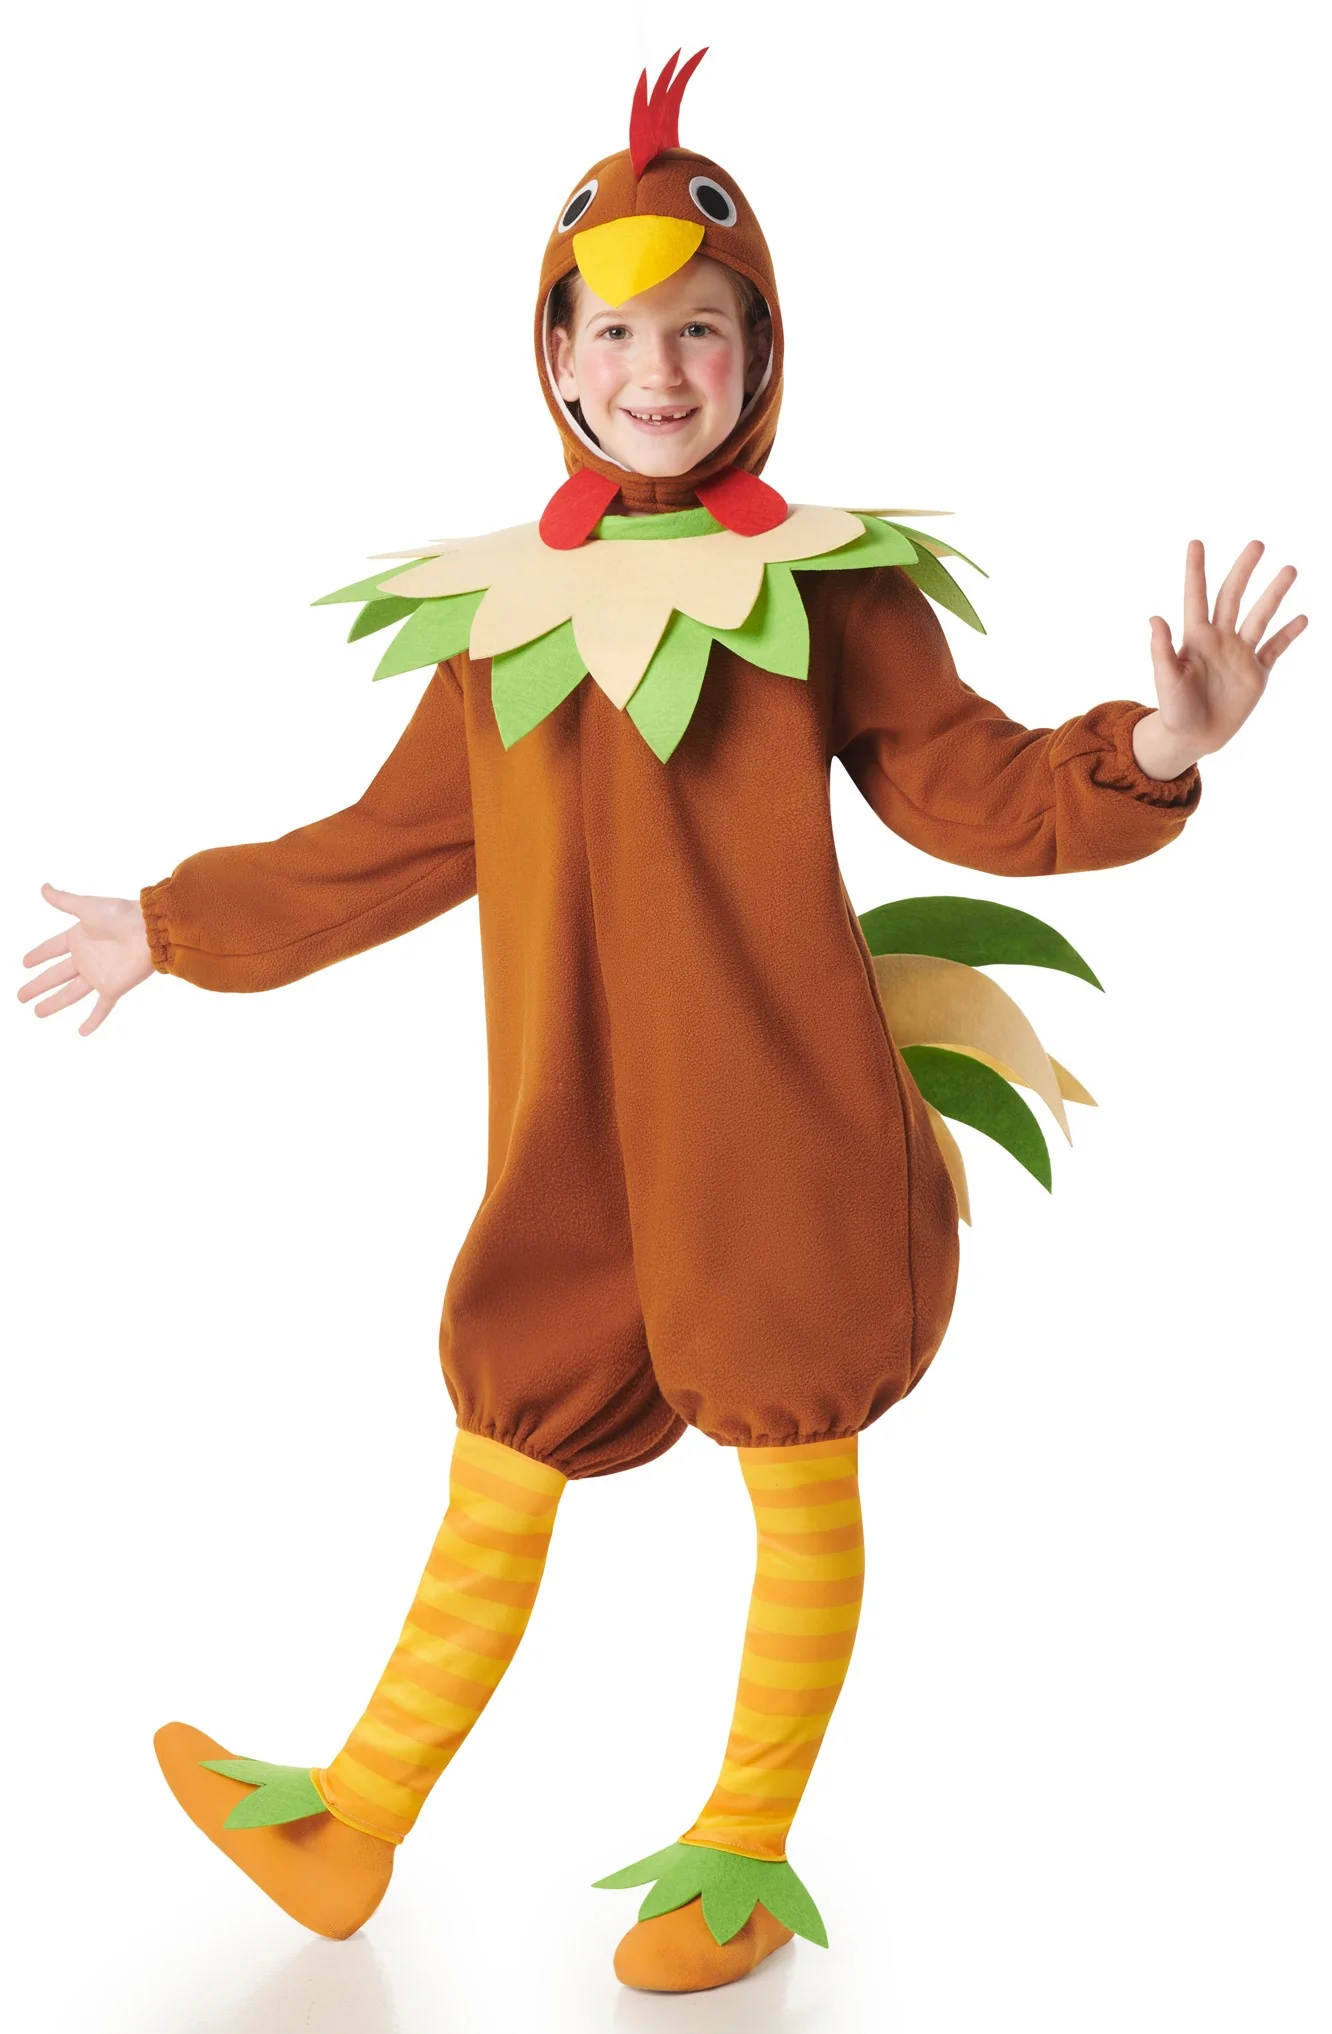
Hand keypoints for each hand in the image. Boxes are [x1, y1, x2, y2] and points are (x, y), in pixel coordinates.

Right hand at [18, 884, 155, 1036]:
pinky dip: (93, 1021)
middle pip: (55, 975)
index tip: (24, 963)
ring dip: (54, 1003)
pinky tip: (82, 1032)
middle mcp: (86, 958)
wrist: (150, 930)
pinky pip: (101, 1007)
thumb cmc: (122, 915)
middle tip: (20, 996)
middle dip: (38, 985)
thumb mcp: (87, 906)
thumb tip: (43, 887)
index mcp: (78, 937)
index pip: (52, 949)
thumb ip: (64, 901)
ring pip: (70, 994)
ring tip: (37, 1012)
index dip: (38, 955)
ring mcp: (98, 974)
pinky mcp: (113, 987)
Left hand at [1133, 540, 1307, 778]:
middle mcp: (1219, 640)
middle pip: (1233, 597)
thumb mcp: (1165, 680)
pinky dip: (1288, 634)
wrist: (1192, 738)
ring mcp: (1239, 654)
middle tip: (1257, 544)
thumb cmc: (1173, 710)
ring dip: (1274, 594)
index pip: (1196, 597)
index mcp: (1195, 638)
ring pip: (1260, 616)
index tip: (1195, 543)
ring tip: (1289, 570)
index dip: (1195, 570)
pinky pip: (1275, 648)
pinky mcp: (1256, 673)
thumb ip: (1161, 650)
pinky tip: (1302, 619)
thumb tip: (1154, 618)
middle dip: (1243, 570)